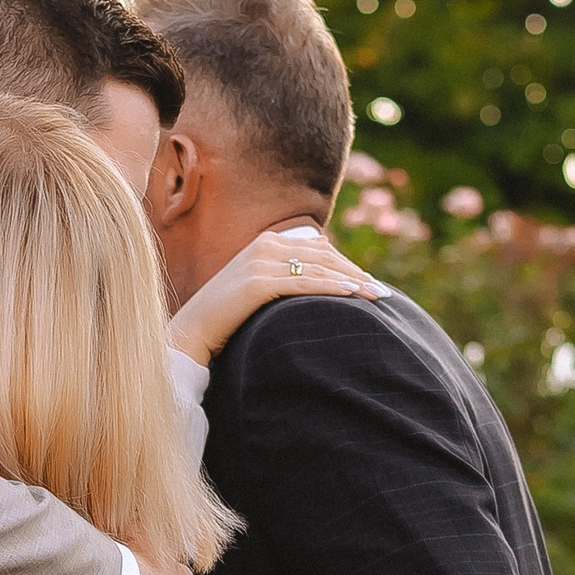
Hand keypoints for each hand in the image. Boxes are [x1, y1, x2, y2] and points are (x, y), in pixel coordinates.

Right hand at [167, 222, 376, 365]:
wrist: (192, 331)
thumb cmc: (227, 318)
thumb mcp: (258, 288)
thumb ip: (285, 274)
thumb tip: (322, 262)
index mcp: (266, 242)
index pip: (319, 249)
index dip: (348, 265)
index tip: (370, 284)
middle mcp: (265, 245)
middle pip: (324, 255)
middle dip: (356, 272)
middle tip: (382, 292)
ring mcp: (260, 261)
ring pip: (318, 267)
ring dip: (352, 281)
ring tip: (377, 296)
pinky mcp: (257, 282)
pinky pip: (303, 282)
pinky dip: (331, 287)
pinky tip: (352, 294)